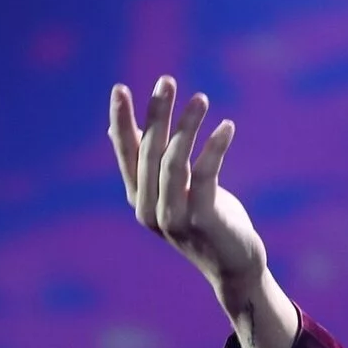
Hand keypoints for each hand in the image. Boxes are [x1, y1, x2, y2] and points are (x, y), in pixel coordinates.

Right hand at [108, 76, 266, 305]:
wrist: (234, 266)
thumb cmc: (206, 221)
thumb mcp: (173, 189)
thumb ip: (147, 163)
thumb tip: (112, 128)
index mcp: (139, 198)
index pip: (125, 152)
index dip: (122, 120)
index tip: (121, 88)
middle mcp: (149, 208)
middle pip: (149, 151)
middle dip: (157, 113)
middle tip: (167, 81)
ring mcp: (173, 217)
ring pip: (174, 161)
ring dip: (187, 125)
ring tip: (201, 98)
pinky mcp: (202, 220)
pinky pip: (205, 175)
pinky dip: (215, 147)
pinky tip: (227, 126)